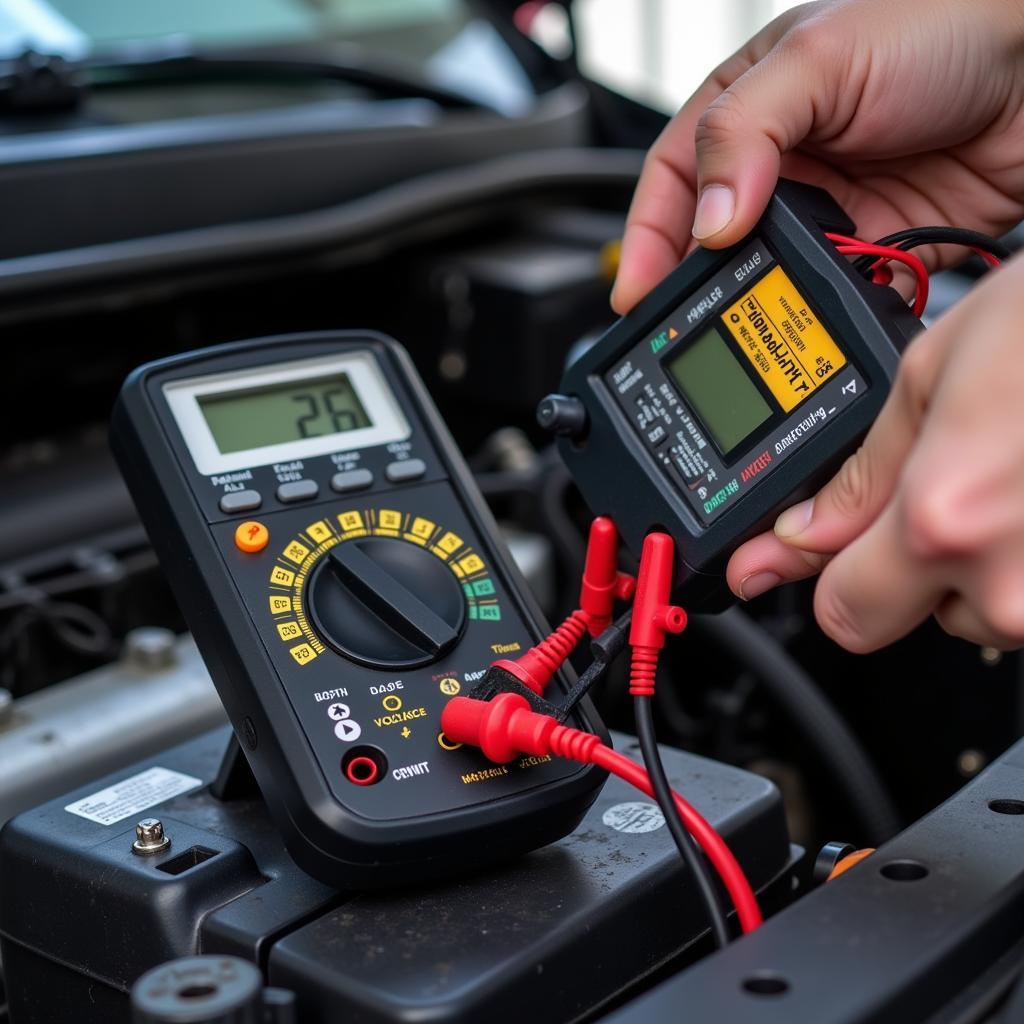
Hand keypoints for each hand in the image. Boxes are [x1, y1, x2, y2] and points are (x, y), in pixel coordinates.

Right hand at [611, 0, 1023, 315]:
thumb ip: (744, 132)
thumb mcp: (819, 58)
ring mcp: (824, 208)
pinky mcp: (868, 244)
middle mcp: (779, 163)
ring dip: (754, 302)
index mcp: (747, 109)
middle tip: (682, 322)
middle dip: (693, 283)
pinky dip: (814, 311)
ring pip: (764, 274)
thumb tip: (706, 222)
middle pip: (710, 239)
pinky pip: (826, 291)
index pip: (671, 179)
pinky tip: (808, 317)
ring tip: (747, 323)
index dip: (646, 237)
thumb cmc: (942, 21)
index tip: (635, 290)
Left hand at [726, 255, 1023, 651]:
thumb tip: (801, 538)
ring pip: (986, 605)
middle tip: (951, 480)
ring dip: (983, 554)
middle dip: (911, 561)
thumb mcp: (933, 374)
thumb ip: (860, 476)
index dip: (829, 576)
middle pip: (916, 613)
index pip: (844, 614)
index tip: (822, 551)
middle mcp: (1013, 584)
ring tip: (1016, 469)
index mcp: (943, 524)